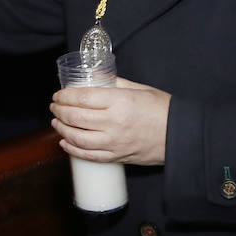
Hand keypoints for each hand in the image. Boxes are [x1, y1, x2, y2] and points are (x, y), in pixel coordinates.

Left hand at [51, 77, 170, 165]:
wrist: (181, 135)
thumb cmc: (163, 109)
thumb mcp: (140, 89)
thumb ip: (115, 83)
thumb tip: (96, 78)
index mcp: (119, 102)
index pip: (82, 98)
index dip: (65, 96)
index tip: (58, 95)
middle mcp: (114, 123)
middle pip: (76, 118)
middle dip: (59, 111)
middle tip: (54, 107)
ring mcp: (115, 142)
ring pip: (78, 138)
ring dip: (62, 130)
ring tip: (56, 123)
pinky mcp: (117, 157)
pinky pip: (90, 156)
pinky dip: (73, 150)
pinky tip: (65, 143)